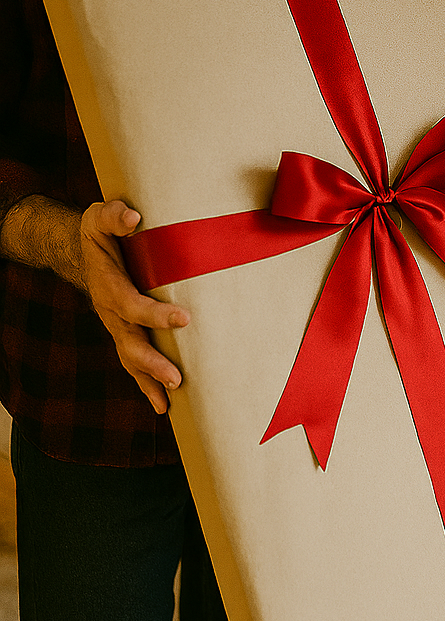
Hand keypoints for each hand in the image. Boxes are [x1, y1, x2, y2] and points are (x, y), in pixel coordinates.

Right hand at [79, 200, 189, 413]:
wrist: (84, 250)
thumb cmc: (102, 230)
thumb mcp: (102, 215)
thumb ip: (115, 215)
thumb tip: (134, 217)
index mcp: (108, 285)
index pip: (131, 304)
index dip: (155, 314)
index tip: (184, 318)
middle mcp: (110, 311)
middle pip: (130, 342)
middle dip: (152, 362)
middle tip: (176, 377)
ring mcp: (116, 325)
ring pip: (130, 358)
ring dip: (149, 381)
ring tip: (169, 403)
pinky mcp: (124, 331)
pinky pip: (133, 361)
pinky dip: (146, 384)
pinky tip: (163, 405)